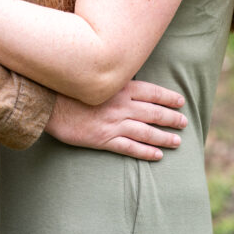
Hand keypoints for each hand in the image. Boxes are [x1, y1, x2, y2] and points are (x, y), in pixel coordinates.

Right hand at [44, 80, 187, 160]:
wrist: (49, 104)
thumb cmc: (69, 88)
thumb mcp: (94, 78)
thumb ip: (112, 80)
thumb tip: (128, 79)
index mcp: (120, 88)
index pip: (152, 92)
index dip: (168, 97)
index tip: (180, 101)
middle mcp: (121, 106)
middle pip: (153, 112)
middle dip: (171, 118)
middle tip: (184, 122)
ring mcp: (114, 123)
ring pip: (146, 132)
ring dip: (164, 137)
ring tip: (177, 141)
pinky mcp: (104, 139)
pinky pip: (130, 147)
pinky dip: (146, 152)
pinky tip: (157, 155)